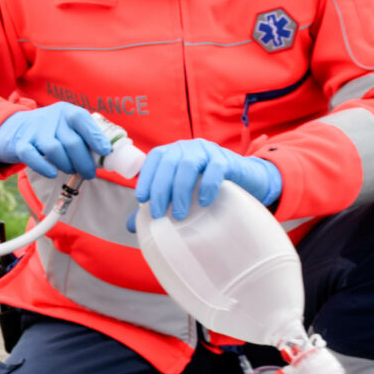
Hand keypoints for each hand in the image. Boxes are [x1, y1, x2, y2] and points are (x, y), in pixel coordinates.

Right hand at [0, 103, 114, 179]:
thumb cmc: (52, 130)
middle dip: (84, 162)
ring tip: (71, 170)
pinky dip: (44, 168)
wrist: (16, 128)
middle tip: (89, 173)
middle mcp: (51, 117)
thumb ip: (85, 135)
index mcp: (66, 111)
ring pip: (54, 150)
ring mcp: (34, 130)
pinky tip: (52, 173)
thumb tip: (109, 155)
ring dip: (66, 165)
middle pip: (71, 142)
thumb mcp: (67, 124)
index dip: (95, 136)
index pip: (82, 119)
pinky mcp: (21, 144)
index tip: (105, 152)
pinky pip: (32, 157)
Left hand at [130, 139, 282, 224]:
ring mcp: (207, 150)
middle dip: (161, 189)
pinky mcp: (225, 159)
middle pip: (169, 163)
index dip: (146, 177)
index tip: (142, 200)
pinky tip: (204, 202)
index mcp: (172, 151)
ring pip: (188, 165)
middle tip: (159, 214)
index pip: (154, 158)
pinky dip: (207, 186)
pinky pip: (215, 168)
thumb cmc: (204, 187)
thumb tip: (131, 226)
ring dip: (181, 190)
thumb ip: (157, 205)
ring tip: (180, 214)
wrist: (242, 179)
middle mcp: (187, 147)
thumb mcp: (180, 193)